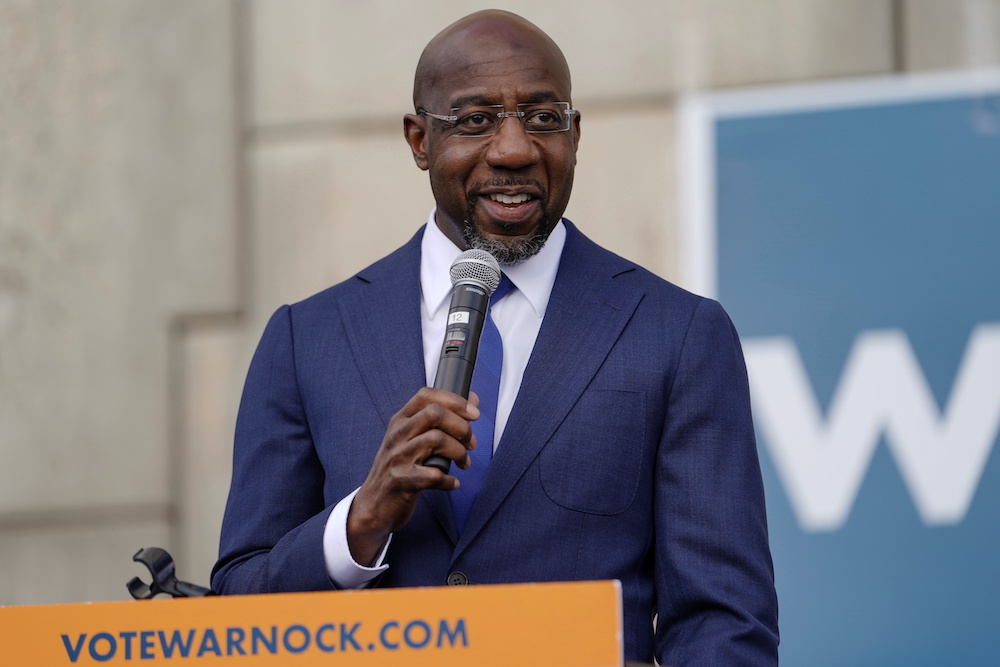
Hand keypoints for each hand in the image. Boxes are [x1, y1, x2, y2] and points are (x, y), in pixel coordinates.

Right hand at [347, 387, 479, 565]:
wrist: (374, 504)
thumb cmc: (400, 468)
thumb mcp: (413, 439)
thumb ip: (440, 421)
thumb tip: (473, 400)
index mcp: (400, 421)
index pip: (426, 395)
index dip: (455, 400)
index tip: (474, 413)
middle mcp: (397, 435)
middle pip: (435, 414)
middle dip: (462, 427)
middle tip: (471, 443)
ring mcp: (398, 457)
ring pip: (436, 440)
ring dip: (459, 452)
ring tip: (464, 463)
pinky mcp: (402, 481)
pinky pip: (434, 475)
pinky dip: (449, 480)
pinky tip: (452, 483)